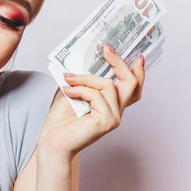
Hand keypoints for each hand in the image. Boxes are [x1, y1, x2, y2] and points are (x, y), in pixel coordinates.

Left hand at [39, 44, 145, 158]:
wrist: (53, 140)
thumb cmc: (62, 119)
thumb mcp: (74, 91)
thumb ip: (85, 80)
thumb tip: (87, 59)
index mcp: (111, 104)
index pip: (133, 87)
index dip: (137, 71)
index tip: (135, 55)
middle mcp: (117, 110)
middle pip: (130, 83)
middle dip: (119, 63)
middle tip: (107, 49)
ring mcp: (114, 117)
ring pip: (108, 85)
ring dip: (85, 78)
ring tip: (68, 79)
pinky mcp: (107, 121)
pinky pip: (96, 96)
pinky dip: (80, 90)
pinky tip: (68, 91)